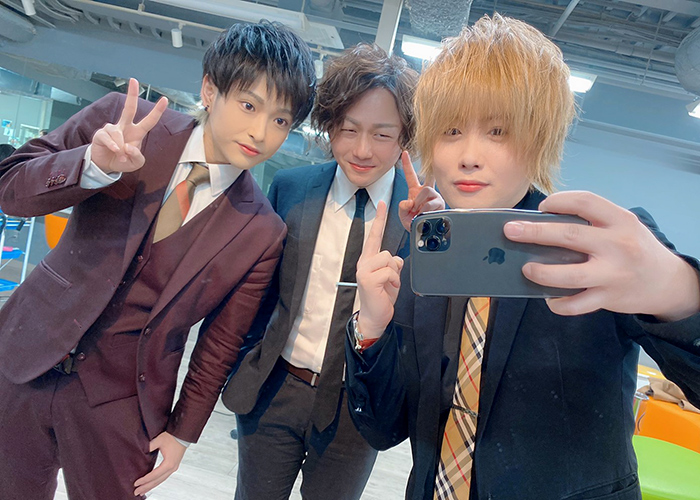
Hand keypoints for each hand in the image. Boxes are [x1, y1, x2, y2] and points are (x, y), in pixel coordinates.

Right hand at [91, 78, 167, 174]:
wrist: (106, 166)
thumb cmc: (123, 161)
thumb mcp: (136, 163)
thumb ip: (137, 156)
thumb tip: (129, 146)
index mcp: (137, 133)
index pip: (149, 121)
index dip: (157, 111)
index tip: (165, 99)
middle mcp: (125, 127)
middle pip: (129, 108)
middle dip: (132, 94)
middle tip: (134, 80)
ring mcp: (112, 129)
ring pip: (118, 132)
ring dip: (120, 147)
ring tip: (120, 155)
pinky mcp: (101, 134)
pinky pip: (108, 137)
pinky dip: (113, 145)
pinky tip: (114, 150)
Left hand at [133, 431, 185, 495]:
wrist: (183, 435)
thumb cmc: (172, 437)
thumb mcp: (159, 440)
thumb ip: (149, 446)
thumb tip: (141, 452)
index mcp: (168, 463)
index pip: (154, 475)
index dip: (144, 480)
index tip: (136, 483)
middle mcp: (172, 468)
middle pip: (157, 481)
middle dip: (146, 487)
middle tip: (137, 492)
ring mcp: (173, 468)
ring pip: (161, 480)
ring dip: (151, 486)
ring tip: (143, 491)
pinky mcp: (173, 466)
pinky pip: (163, 477)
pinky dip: (156, 481)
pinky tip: (152, 483)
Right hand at [356, 201, 403, 337]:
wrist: (375, 316)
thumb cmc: (382, 297)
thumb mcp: (391, 277)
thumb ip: (393, 265)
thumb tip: (397, 259)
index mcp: (369, 260)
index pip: (374, 235)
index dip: (379, 219)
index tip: (382, 203)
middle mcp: (364, 263)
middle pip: (385, 250)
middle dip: (393, 267)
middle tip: (390, 282)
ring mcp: (364, 270)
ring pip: (388, 259)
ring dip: (394, 274)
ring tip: (389, 286)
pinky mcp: (368, 279)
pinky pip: (390, 271)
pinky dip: (394, 281)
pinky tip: (388, 289)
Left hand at [398, 151, 444, 230]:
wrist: (422, 234)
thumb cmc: (413, 222)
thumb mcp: (403, 215)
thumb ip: (402, 207)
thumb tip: (409, 202)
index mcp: (415, 191)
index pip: (411, 175)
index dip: (407, 164)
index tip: (404, 153)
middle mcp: (427, 193)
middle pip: (425, 185)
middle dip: (419, 195)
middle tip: (415, 207)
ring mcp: (435, 199)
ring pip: (428, 192)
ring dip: (421, 204)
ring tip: (419, 213)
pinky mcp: (441, 206)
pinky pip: (433, 204)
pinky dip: (425, 211)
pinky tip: (424, 216)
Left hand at [503, 191, 699, 320]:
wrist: (667, 282)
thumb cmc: (635, 248)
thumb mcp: (622, 226)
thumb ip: (592, 223)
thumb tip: (542, 223)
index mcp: (620, 220)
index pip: (584, 202)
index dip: (558, 201)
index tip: (541, 207)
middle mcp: (618, 245)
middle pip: (569, 235)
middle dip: (535, 233)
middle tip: (511, 231)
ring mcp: (613, 274)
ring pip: (570, 275)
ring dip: (541, 272)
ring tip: (525, 269)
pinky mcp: (608, 298)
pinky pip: (575, 304)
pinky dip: (557, 302)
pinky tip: (547, 297)